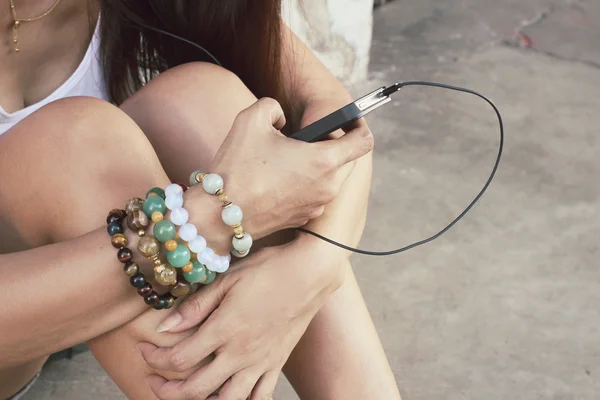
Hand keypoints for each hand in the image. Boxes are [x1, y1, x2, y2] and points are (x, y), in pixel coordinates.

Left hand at [138, 237, 342, 399]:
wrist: (311, 273)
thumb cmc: (269, 268)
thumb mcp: (228, 278)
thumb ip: (195, 306)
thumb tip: (163, 327)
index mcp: (225, 329)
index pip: (178, 358)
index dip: (153, 359)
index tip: (142, 349)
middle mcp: (241, 353)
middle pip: (196, 389)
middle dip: (166, 390)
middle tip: (152, 379)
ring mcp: (261, 362)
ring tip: (186, 394)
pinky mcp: (277, 363)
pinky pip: (260, 397)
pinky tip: (230, 397)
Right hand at [201, 97, 372, 238]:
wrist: (221, 215)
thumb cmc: (238, 168)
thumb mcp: (251, 119)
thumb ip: (272, 106)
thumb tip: (282, 119)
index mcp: (324, 161)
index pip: (363, 141)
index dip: (359, 125)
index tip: (350, 121)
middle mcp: (328, 187)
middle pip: (348, 160)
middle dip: (334, 145)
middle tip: (307, 138)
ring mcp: (317, 205)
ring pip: (331, 179)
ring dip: (318, 166)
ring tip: (287, 159)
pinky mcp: (303, 219)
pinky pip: (315, 195)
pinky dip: (306, 185)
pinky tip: (279, 180)